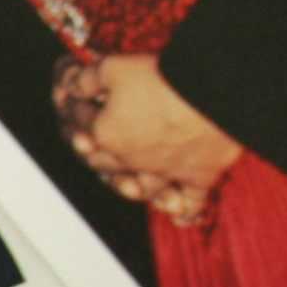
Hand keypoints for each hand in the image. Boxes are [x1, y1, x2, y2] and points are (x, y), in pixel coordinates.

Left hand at [55, 54, 239, 226]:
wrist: (215, 92)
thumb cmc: (164, 79)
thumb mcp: (114, 68)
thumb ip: (88, 79)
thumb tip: (71, 83)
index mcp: (105, 134)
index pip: (81, 122)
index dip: (74, 107)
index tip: (74, 99)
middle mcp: (131, 160)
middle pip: (103, 161)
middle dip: (92, 150)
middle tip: (88, 142)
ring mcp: (165, 172)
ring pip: (141, 187)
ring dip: (130, 186)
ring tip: (125, 183)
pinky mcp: (199, 176)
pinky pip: (191, 201)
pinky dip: (185, 211)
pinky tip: (180, 218)